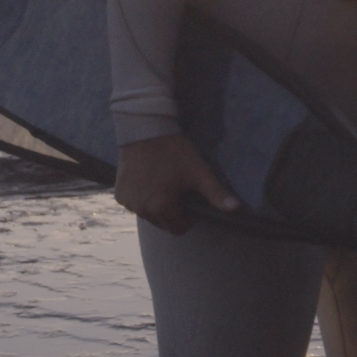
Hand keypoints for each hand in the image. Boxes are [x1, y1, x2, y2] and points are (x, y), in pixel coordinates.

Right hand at [113, 133, 239, 233]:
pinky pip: (135, 205)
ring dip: (157, 206)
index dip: (189, 217)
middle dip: (173, 211)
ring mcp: (128, 203)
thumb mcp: (198, 172)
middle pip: (163, 223)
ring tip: (163, 183)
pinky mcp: (119, 194)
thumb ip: (216, 194)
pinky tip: (149, 181)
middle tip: (178, 189)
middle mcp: (141, 209)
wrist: (144, 129)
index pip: (179, 228)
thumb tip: (236, 210)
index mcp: (161, 207)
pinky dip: (143, 198)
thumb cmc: (174, 150)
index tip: (190, 198)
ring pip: (148, 215)